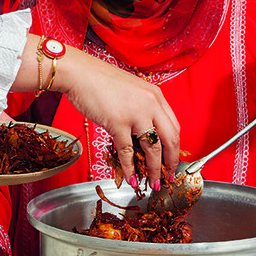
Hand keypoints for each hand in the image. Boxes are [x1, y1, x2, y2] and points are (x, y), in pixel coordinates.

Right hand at [58, 47, 179, 188]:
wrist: (79, 73)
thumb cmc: (100, 80)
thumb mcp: (132, 90)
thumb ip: (143, 107)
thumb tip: (146, 133)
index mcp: (156, 96)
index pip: (174, 126)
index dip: (175, 148)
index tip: (172, 160)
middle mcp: (151, 104)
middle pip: (171, 140)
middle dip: (171, 162)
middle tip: (168, 176)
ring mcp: (135, 114)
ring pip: (153, 149)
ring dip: (154, 170)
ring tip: (153, 182)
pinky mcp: (118, 123)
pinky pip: (128, 152)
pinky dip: (130, 168)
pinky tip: (131, 177)